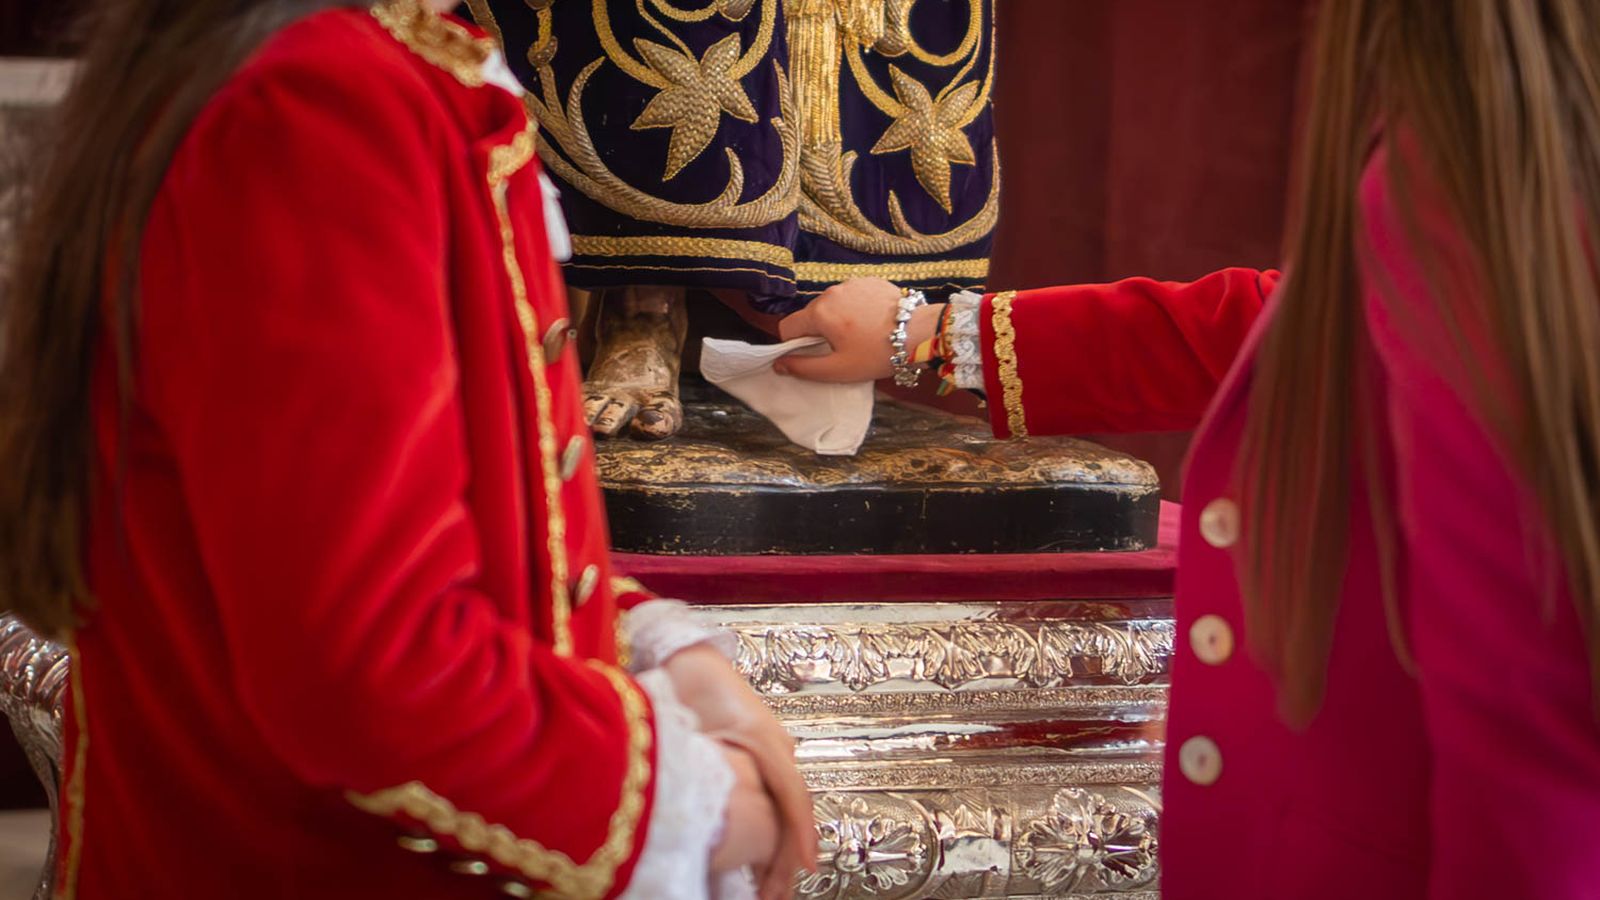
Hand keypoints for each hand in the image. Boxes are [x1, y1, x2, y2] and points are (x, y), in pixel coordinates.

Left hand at [665, 645, 816, 899]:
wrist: (684, 657)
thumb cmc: (706, 685)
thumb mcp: (742, 731)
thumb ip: (766, 774)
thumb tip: (774, 816)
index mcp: (774, 749)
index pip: (794, 806)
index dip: (798, 840)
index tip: (801, 871)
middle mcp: (773, 755)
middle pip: (787, 817)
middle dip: (784, 859)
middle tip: (773, 894)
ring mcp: (759, 758)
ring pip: (774, 814)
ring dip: (773, 850)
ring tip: (766, 885)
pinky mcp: (742, 759)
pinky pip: (760, 803)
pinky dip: (759, 833)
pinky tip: (748, 856)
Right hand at [774, 278, 944, 382]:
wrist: (919, 333)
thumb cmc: (876, 354)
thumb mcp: (838, 369)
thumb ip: (803, 368)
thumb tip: (778, 364)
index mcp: (819, 313)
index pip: (787, 328)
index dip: (795, 345)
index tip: (814, 355)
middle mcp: (830, 292)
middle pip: (811, 315)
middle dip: (819, 333)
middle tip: (842, 349)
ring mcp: (851, 283)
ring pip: (831, 305)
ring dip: (838, 319)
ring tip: (860, 335)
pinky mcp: (869, 280)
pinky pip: (851, 296)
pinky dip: (855, 308)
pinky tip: (873, 321)